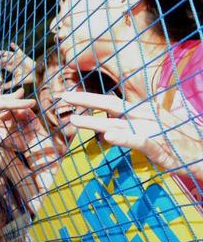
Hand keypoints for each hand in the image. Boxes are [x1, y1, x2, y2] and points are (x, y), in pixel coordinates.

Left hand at [0, 43, 35, 89]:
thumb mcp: (16, 82)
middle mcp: (13, 62)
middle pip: (4, 58)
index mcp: (11, 68)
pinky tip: (11, 44)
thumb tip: (1, 88)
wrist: (36, 75)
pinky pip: (18, 50)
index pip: (2, 65)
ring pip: (9, 54)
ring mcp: (17, 58)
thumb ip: (8, 85)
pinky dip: (15, 47)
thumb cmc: (26, 78)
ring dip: (3, 52)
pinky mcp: (22, 55)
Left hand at [63, 91, 202, 180]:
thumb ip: (134, 122)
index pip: (110, 101)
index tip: (66, 96)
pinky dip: (123, 138)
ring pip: (117, 123)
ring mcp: (151, 129)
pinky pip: (138, 140)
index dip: (88, 98)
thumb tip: (117, 120)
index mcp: (142, 110)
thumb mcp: (154, 126)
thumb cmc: (178, 139)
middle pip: (110, 105)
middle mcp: (144, 115)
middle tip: (62, 97)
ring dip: (94, 122)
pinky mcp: (158, 145)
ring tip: (73, 120)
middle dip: (84, 100)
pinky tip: (108, 138)